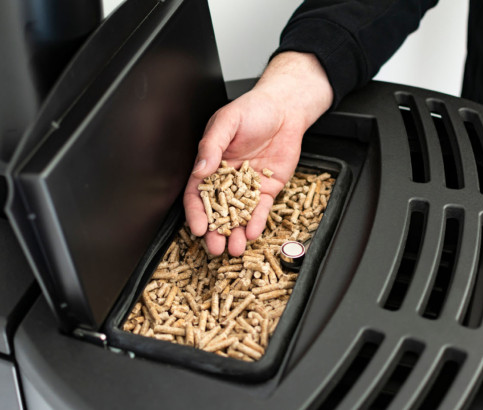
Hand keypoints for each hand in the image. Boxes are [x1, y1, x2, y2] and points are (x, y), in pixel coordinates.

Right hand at [184, 52, 332, 255]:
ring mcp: (248, 186)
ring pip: (239, 215)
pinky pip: (261, 209)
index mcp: (211, 164)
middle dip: (216, 231)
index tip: (198, 228)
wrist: (286, 108)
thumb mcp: (227, 121)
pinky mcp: (268, 188)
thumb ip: (212, 145)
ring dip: (236, 233)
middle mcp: (227, 179)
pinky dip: (257, 221)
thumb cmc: (253, 109)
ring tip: (236, 249)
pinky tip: (254, 232)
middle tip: (215, 248)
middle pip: (217, 211)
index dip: (196, 212)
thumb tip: (200, 168)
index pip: (198, 193)